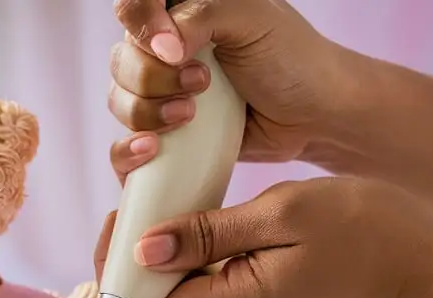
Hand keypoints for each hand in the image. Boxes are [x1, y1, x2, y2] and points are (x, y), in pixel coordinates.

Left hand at [93, 177, 432, 297]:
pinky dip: (200, 250)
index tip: (114, 227)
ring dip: (169, 249)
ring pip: (189, 285)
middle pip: (163, 297)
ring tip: (164, 198)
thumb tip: (144, 247)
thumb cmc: (366, 233)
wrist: (428, 269)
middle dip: (136, 255)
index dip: (117, 275)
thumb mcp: (282, 214)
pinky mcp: (269, 295)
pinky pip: (218, 277)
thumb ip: (211, 234)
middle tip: (135, 198)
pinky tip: (201, 215)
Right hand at [109, 0, 352, 163]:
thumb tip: (162, 48)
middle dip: (152, 77)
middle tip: (201, 83)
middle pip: (122, 59)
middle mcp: (165, 49)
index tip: (171, 47)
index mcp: (183, 10)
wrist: (314, 117)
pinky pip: (124, 143)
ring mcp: (164, 93)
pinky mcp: (168, 133)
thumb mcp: (251, 18)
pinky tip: (153, 148)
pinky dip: (129, 149)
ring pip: (119, 99)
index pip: (132, 7)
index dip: (141, 24)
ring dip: (147, 111)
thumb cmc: (292, 59)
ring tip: (190, 115)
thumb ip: (201, 16)